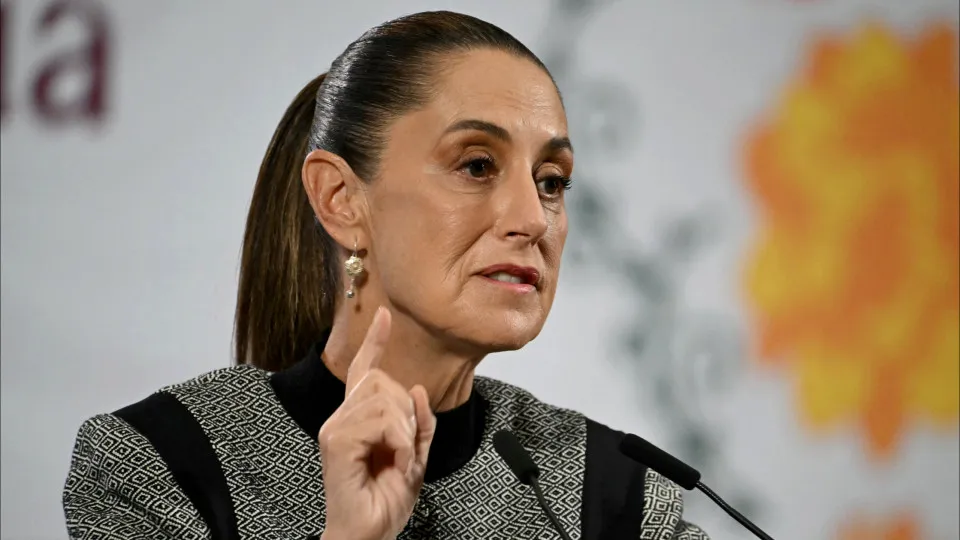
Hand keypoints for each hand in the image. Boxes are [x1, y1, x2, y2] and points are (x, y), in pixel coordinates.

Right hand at [319, 307, 436, 539]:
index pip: (364, 371)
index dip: (375, 341)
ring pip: (383, 396)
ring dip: (406, 429)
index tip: (385, 315)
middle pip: (381, 379)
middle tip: (408, 448)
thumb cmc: (385, 502)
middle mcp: (342, 418)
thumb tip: (417, 388)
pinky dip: (401, 441)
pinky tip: (398, 463)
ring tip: (401, 458)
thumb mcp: (416, 458)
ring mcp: (335, 428)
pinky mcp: (336, 441)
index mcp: (359, 420)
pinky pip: (381, 419)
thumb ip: (420, 424)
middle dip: (407, 410)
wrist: (368, 535)